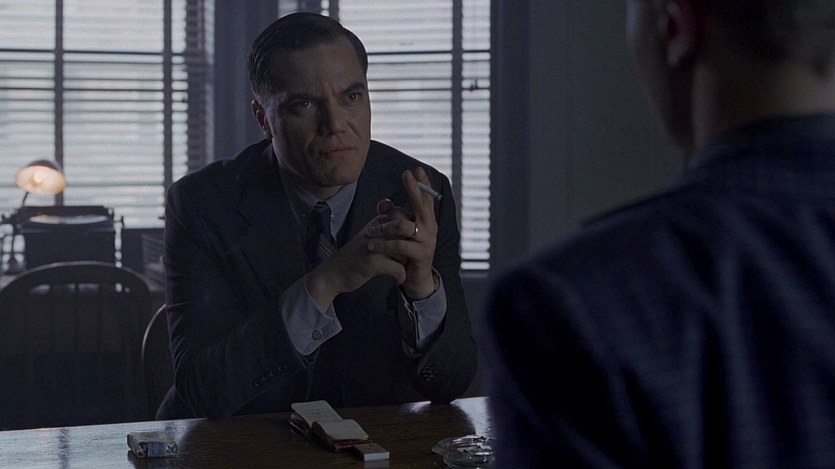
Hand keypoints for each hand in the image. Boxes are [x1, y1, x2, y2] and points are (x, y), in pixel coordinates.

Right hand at [304, 215, 407, 309]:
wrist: (333, 273)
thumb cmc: (354, 256)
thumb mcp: (370, 235)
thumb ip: (387, 227)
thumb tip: (410, 222)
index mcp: (377, 223)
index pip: (404, 218)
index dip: (411, 233)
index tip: (407, 245)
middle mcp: (376, 231)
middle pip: (407, 234)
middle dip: (410, 248)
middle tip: (407, 260)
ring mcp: (374, 245)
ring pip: (405, 251)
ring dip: (405, 263)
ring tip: (400, 269)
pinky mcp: (372, 261)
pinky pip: (398, 267)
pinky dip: (400, 276)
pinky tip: (396, 279)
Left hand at [364, 168, 438, 299]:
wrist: (415, 278)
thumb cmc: (406, 252)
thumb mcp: (399, 233)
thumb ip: (392, 217)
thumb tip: (382, 203)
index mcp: (426, 220)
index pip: (427, 198)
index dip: (423, 183)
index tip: (416, 168)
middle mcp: (430, 227)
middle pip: (423, 204)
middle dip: (414, 188)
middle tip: (406, 174)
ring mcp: (427, 241)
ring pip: (403, 226)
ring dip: (383, 227)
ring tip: (368, 232)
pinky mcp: (420, 255)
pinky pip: (399, 245)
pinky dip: (383, 245)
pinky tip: (371, 246)